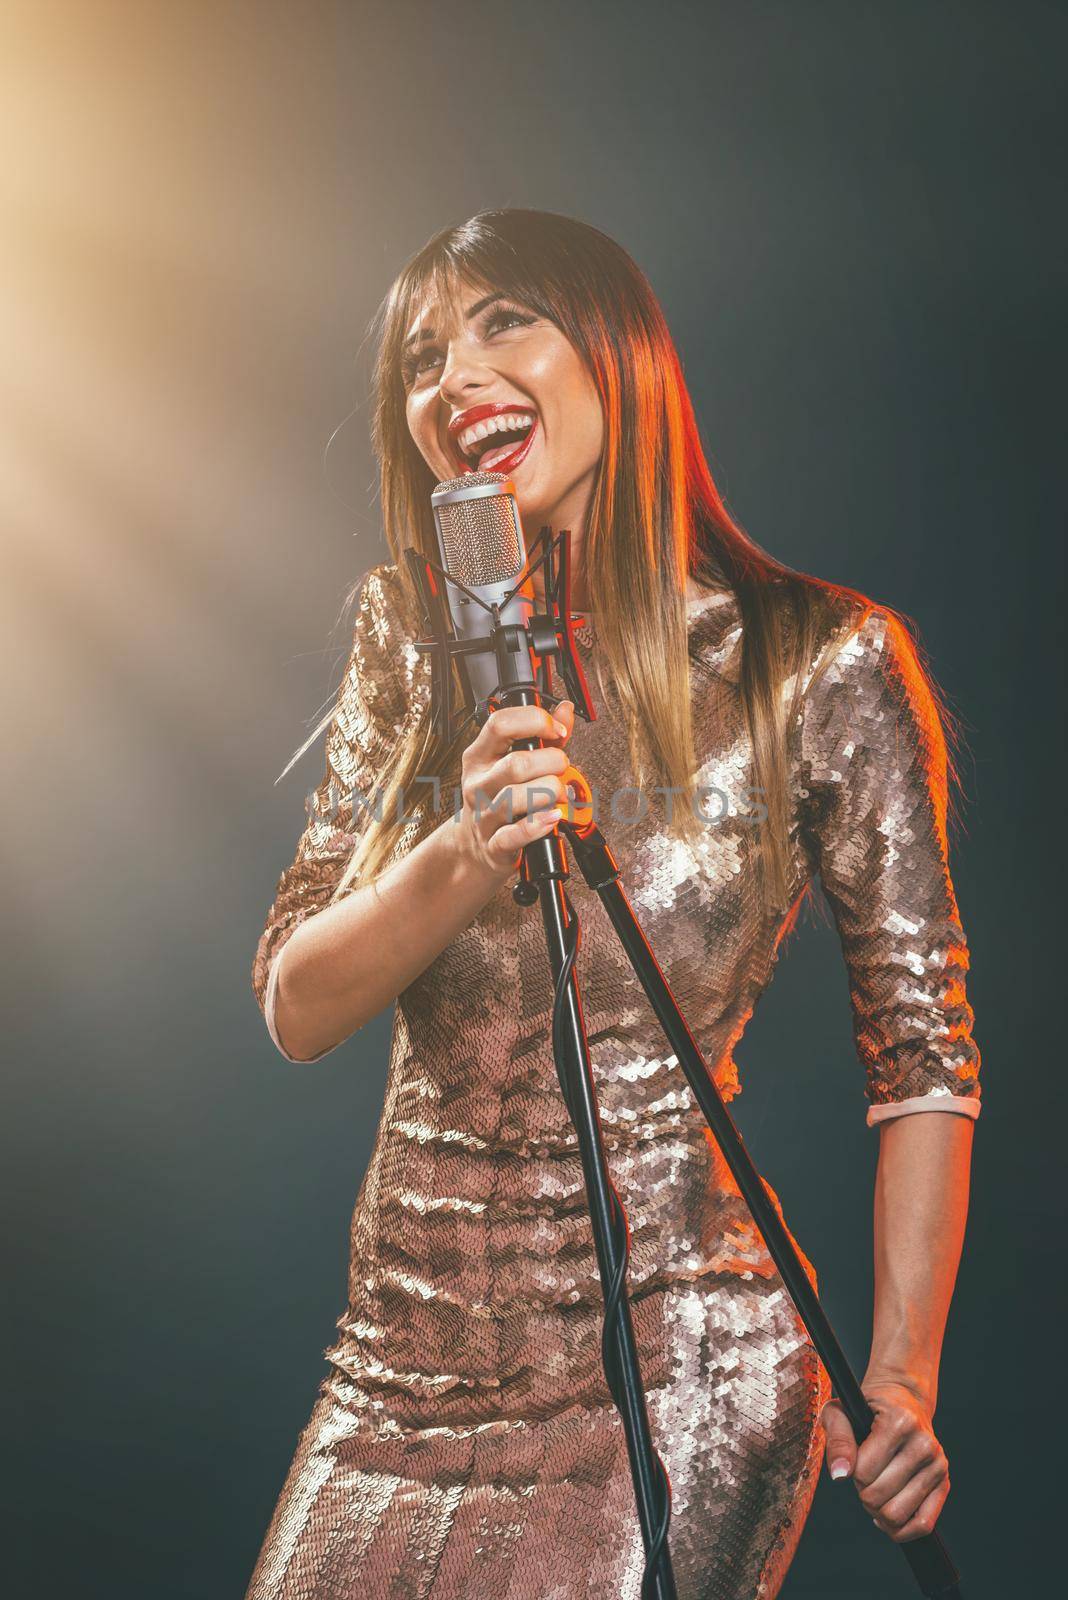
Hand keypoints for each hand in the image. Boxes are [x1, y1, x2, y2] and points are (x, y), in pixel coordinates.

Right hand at [455, 699, 575, 880]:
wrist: (475, 846)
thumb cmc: (500, 798)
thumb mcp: (515, 763)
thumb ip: (545, 738)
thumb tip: (565, 710)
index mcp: (480, 756)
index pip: (500, 724)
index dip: (535, 721)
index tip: (557, 731)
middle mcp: (478, 783)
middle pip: (516, 764)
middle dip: (552, 763)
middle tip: (561, 769)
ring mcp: (484, 815)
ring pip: (515, 798)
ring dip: (549, 792)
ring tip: (560, 794)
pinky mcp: (493, 845)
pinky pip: (514, 835)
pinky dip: (538, 825)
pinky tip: (552, 817)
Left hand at [820, 1380, 949, 1541]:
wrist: (903, 1400)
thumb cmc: (868, 1408)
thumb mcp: (842, 1412)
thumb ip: (837, 1440)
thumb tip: (840, 1475)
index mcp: (900, 1422)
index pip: (864, 1471)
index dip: (852, 1472)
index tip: (856, 1458)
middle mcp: (924, 1444)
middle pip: (878, 1496)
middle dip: (863, 1492)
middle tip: (865, 1476)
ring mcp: (938, 1465)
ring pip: (897, 1515)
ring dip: (878, 1511)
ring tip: (876, 1491)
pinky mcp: (945, 1483)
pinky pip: (923, 1525)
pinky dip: (901, 1530)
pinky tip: (887, 1515)